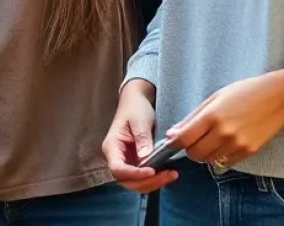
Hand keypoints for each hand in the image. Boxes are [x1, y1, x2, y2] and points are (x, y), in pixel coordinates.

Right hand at [102, 79, 177, 193]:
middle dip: (147, 182)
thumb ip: (142, 139)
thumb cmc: (135, 107)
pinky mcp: (135, 163)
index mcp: (112, 146)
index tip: (153, 171)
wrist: (137, 100)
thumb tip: (145, 159)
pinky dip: (155, 180)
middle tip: (168, 174)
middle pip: (127, 180)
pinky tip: (168, 173)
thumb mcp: (140, 120)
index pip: (118, 169)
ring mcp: (125, 161)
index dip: (134, 174)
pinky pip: (143, 178)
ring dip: (153, 183)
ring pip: (135, 183)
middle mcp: (116, 157)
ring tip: (171, 174)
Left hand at [166, 68, 283, 166]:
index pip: (185, 138)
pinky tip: (222, 144)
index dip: (173, 142)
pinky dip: (219, 157)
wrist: (276, 97)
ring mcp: (238, 144)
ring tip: (208, 139)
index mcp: (212, 115)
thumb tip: (174, 132)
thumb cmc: (243, 92)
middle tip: (191, 139)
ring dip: (204, 153)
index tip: (170, 141)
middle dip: (188, 149)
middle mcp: (224, 133)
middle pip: (195, 153)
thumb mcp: (214, 97)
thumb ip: (193, 116)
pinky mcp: (250, 152)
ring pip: (210, 160)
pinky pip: (226, 163)